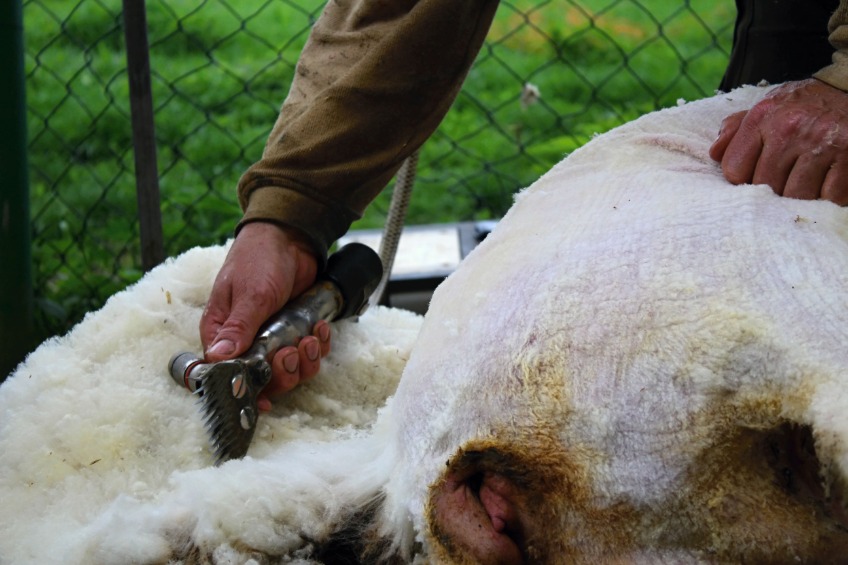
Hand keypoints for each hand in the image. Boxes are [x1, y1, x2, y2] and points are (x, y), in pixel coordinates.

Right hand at [200, 222, 331, 410]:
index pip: (224, 375)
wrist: (290, 236)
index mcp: (222, 334)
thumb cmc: (259, 259)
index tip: (261, 400)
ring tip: (309, 338)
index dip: (243, 391)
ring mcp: (273, 338)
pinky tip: (320, 330)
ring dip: (304, 362)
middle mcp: (246, 341)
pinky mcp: (296, 331)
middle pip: (262, 380)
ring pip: (289, 371)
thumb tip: (217, 359)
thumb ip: (238, 328)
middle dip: (282, 373)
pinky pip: (309, 354)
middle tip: (291, 352)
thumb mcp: (249, 294)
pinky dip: (317, 347)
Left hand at [710, 78, 847, 204]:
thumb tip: (714, 154)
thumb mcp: (768, 106)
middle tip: (786, 179)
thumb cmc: (805, 104)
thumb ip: (737, 129)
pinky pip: (830, 197)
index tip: (756, 174)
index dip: (744, 179)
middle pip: (765, 187)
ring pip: (796, 196)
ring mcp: (822, 142)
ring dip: (801, 196)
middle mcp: (790, 128)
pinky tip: (829, 181)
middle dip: (773, 189)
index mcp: (763, 117)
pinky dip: (829, 196)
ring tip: (807, 181)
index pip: (734, 170)